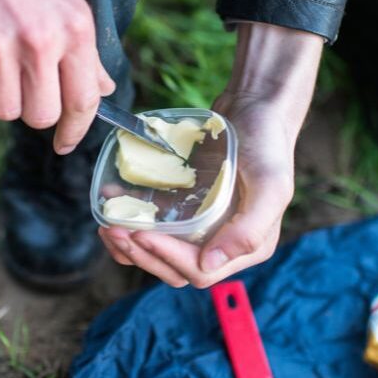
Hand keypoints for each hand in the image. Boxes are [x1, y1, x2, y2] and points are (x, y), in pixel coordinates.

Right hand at [0, 0, 114, 153]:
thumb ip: (84, 49)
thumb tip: (102, 89)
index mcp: (76, 27)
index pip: (85, 100)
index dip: (75, 130)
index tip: (64, 145)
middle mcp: (42, 39)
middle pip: (40, 116)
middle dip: (29, 108)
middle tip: (18, 81)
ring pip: (3, 110)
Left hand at [98, 24, 322, 287]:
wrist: (256, 107)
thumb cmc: (267, 144)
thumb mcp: (270, 186)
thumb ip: (248, 231)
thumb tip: (210, 265)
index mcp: (247, 247)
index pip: (199, 270)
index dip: (166, 256)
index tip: (140, 234)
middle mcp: (223, 243)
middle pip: (174, 267)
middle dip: (141, 253)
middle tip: (113, 230)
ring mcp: (203, 226)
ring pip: (160, 251)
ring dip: (131, 244)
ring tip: (107, 225)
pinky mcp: (186, 205)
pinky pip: (156, 222)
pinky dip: (132, 218)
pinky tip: (112, 201)